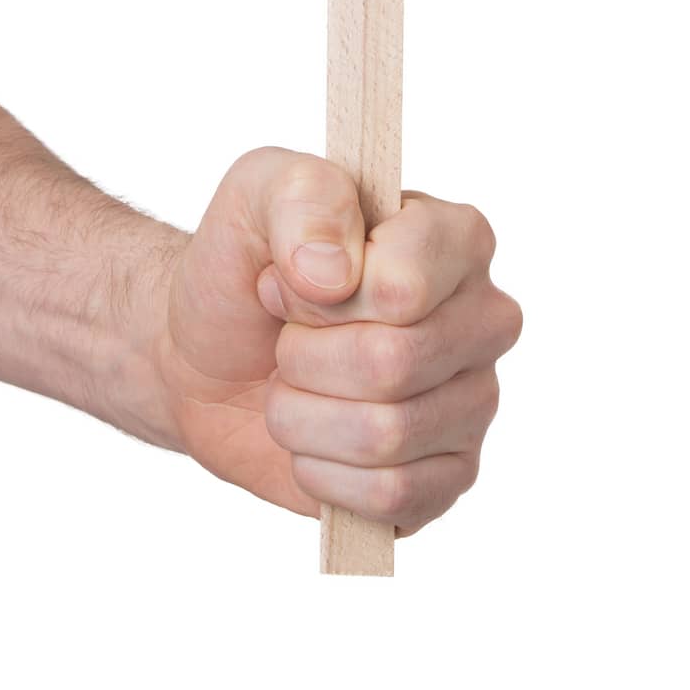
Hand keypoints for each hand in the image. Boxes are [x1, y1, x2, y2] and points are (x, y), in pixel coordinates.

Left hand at [153, 147, 521, 534]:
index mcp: (457, 238)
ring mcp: (474, 400)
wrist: (205, 353)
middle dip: (304, 359)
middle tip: (284, 341)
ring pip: (387, 434)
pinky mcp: (451, 475)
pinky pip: (393, 497)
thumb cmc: (243, 265)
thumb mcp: (256, 192)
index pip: (402, 288)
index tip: (284, 280)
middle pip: (394, 363)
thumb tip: (332, 275)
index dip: (318, 295)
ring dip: (303, 418)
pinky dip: (324, 475)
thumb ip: (302, 196)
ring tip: (292, 388)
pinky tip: (313, 442)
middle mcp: (483, 317)